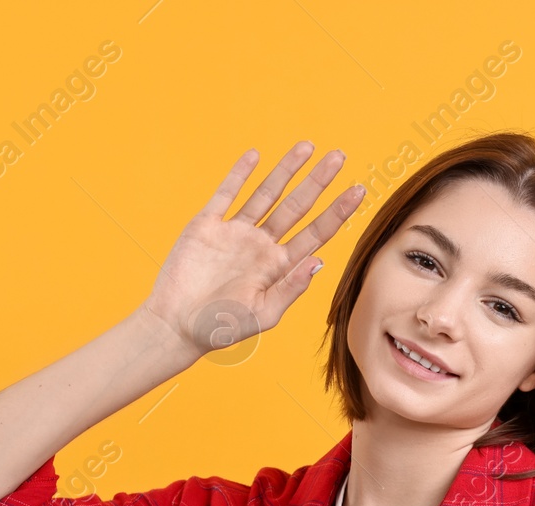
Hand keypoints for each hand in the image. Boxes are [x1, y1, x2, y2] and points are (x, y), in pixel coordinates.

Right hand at [139, 141, 363, 360]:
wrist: (175, 326)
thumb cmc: (220, 329)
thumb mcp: (264, 314)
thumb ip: (291, 288)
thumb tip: (319, 262)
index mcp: (279, 267)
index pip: (315, 233)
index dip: (337, 212)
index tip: (358, 191)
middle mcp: (262, 246)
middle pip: (296, 207)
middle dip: (318, 181)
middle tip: (339, 157)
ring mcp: (235, 232)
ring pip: (267, 193)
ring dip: (286, 170)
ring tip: (308, 147)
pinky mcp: (207, 226)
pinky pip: (226, 194)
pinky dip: (239, 174)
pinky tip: (255, 155)